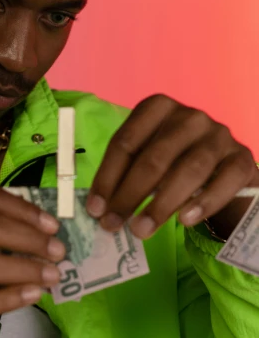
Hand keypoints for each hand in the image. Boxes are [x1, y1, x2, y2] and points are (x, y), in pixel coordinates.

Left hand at [85, 94, 258, 239]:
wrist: (225, 168)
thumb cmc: (175, 162)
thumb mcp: (149, 158)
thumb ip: (126, 174)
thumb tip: (98, 209)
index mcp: (157, 108)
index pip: (125, 142)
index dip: (107, 177)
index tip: (95, 209)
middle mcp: (189, 116)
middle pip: (154, 158)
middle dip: (129, 194)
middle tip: (113, 224)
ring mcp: (219, 135)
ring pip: (188, 170)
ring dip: (160, 204)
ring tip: (141, 230)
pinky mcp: (241, 159)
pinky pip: (223, 182)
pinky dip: (202, 202)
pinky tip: (183, 221)